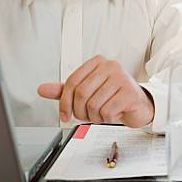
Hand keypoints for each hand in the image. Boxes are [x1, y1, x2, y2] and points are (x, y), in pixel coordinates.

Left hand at [37, 55, 154, 126]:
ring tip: (103, 113)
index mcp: (97, 62)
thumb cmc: (113, 97)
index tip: (65, 115)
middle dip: (80, 111)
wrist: (139, 106)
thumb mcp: (87, 92)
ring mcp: (121, 78)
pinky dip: (107, 118)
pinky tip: (114, 113)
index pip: (72, 82)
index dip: (64, 102)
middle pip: (81, 94)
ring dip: (95, 116)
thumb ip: (65, 91)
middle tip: (87, 116)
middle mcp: (110, 66)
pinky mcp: (129, 93)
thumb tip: (42, 89)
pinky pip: (107, 112)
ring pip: (93, 105)